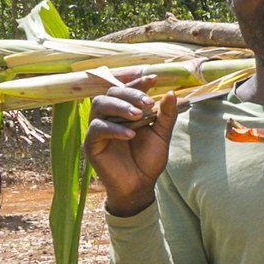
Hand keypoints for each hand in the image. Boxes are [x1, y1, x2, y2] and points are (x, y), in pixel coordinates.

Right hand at [84, 75, 178, 216]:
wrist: (140, 185)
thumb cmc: (148, 159)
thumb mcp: (161, 135)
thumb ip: (166, 115)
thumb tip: (172, 93)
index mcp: (124, 110)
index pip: (128, 89)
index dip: (139, 82)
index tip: (155, 78)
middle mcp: (109, 115)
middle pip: (111, 92)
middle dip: (131, 94)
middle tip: (148, 103)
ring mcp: (98, 128)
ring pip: (99, 105)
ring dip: (120, 107)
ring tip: (138, 115)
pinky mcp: (91, 143)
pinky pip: (97, 128)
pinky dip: (114, 129)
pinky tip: (130, 135)